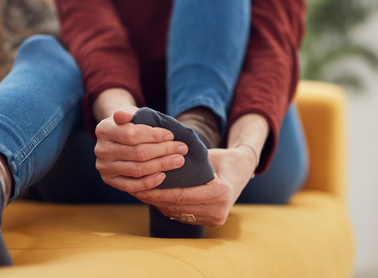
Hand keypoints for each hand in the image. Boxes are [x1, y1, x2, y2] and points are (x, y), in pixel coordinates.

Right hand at [94, 107, 188, 194]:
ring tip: (179, 161)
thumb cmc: (128, 124)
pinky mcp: (110, 181)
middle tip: (182, 149)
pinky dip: (149, 182)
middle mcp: (101, 150)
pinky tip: (163, 176)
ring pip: (137, 169)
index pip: (132, 135)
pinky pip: (131, 186)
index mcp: (104, 129)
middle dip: (163, 150)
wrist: (116, 139)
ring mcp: (105, 167)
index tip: (172, 135)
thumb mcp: (129, 113)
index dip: (154, 136)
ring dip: (161, 165)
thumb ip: (128, 113)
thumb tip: (122, 115)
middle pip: (137, 153)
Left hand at [135, 146, 257, 226]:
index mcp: (220, 192)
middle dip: (154, 199)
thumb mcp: (210, 155)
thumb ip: (190, 160)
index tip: (142, 184)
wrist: (242, 170)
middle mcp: (219, 210)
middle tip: (135, 189)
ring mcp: (215, 219)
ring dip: (158, 205)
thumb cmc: (224, 158)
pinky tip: (153, 199)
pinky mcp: (211, 222)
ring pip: (178, 214)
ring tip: (140, 193)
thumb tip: (161, 155)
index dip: (160, 191)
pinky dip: (167, 208)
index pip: (182, 195)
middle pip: (178, 207)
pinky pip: (183, 216)